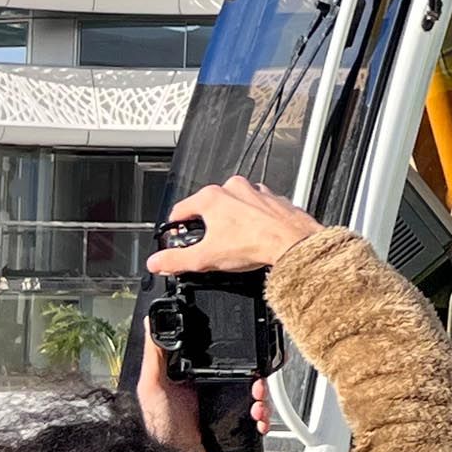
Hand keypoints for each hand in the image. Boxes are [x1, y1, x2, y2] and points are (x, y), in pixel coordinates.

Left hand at [137, 317, 269, 451]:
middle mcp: (214, 397)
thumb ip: (154, 355)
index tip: (247, 354)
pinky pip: (258, 423)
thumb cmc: (159, 428)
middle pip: (247, 380)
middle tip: (257, 382)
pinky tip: (258, 419)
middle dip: (258, 379)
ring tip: (257, 403)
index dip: (239, 358)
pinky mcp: (237, 433)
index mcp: (197, 383)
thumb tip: (151, 324)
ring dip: (263, 399)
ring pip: (256, 400)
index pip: (225, 364)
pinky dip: (264, 420)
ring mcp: (227, 415)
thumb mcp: (153, 386)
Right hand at [145, 175, 321, 277]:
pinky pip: (257, 208)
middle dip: (206, 225)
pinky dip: (253, 219)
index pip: (181, 209)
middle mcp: (234, 188)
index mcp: (212, 197)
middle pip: (208, 206)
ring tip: (233, 241)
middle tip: (208, 244)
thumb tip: (157, 262)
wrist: (294, 243)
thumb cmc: (256, 243)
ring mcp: (256, 191)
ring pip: (234, 204)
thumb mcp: (206, 258)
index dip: (175, 226)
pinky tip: (254, 235)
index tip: (176, 237)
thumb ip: (177, 260)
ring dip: (231, 219)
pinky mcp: (274, 199)